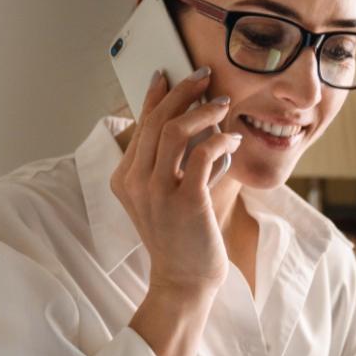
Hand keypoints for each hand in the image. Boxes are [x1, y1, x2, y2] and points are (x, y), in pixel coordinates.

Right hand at [109, 67, 243, 294]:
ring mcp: (157, 192)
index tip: (170, 74)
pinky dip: (220, 140)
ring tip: (222, 105)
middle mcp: (134, 183)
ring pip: (175, 131)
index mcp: (124, 179)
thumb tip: (195, 123)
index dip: (155, 95)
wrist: (183, 281)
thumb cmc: (179, 237)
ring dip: (202, 111)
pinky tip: (232, 139)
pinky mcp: (185, 201)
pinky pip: (203, 154)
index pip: (140, 125)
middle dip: (182, 91)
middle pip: (155, 120)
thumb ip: (168, 164)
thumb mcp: (162, 197)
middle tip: (204, 77)